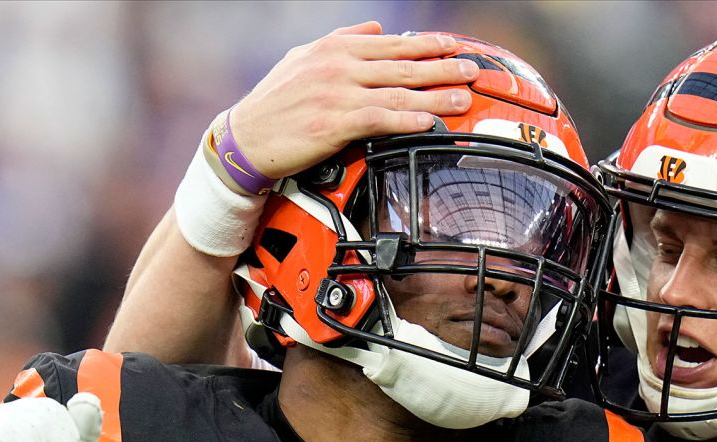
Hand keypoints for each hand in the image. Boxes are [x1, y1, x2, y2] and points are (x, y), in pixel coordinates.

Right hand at [229, 22, 478, 178]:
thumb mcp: (302, 57)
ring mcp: (338, 95)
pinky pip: (380, 119)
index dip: (427, 44)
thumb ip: (342, 39)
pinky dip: (407, 119)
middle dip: (443, 66)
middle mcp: (340, 66)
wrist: (245, 139)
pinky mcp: (334, 124)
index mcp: (335, 47)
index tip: (453, 45)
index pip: (392, 43)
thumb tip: (375, 28)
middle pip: (403, 65)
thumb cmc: (273, 102)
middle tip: (471, 69)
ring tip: (463, 99)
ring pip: (398, 92)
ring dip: (436, 96)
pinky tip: (428, 123)